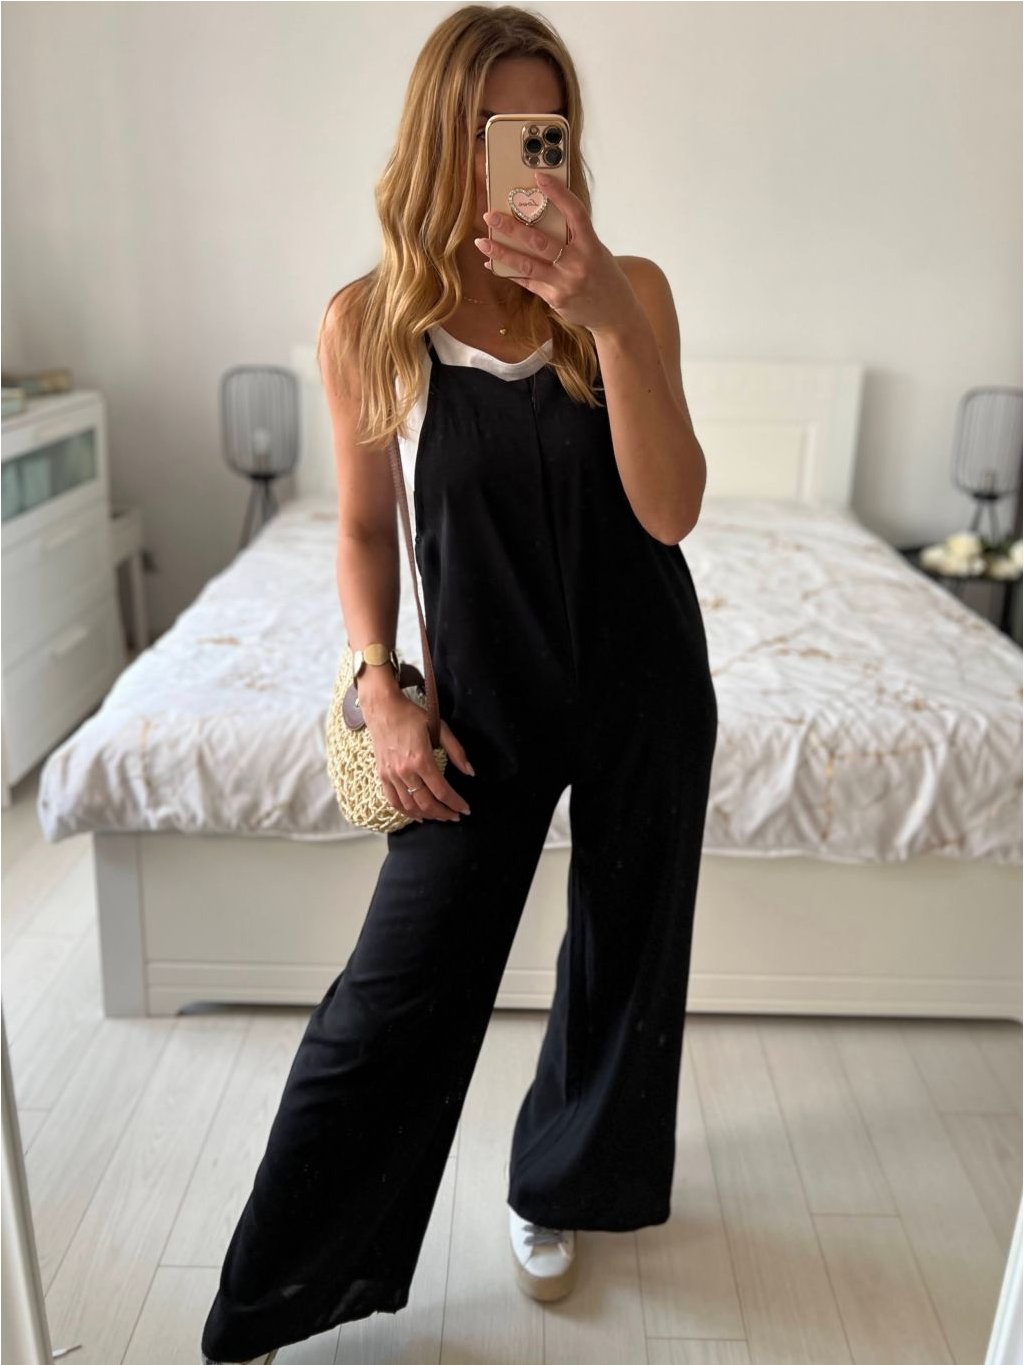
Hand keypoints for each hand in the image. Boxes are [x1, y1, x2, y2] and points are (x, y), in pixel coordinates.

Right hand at [362, 691, 473, 822]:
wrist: (383, 710)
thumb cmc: (412, 716)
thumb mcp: (440, 727)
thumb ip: (456, 751)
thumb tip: (470, 772)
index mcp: (421, 760)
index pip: (442, 791)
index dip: (455, 803)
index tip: (465, 809)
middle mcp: (405, 771)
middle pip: (426, 803)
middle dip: (443, 814)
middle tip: (455, 816)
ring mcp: (391, 775)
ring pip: (410, 806)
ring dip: (427, 815)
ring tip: (440, 816)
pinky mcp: (382, 775)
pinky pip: (393, 801)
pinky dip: (406, 812)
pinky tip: (417, 815)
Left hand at [475, 168, 635, 332]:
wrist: (614, 314)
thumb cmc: (603, 276)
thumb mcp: (597, 251)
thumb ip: (574, 238)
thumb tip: (541, 218)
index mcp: (591, 246)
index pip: (575, 214)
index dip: (558, 194)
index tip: (539, 177)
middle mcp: (578, 264)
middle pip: (540, 242)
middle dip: (512, 228)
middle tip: (490, 216)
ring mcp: (565, 284)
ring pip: (527, 265)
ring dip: (502, 253)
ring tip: (482, 243)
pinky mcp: (555, 299)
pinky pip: (528, 283)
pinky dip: (509, 272)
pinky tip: (492, 264)